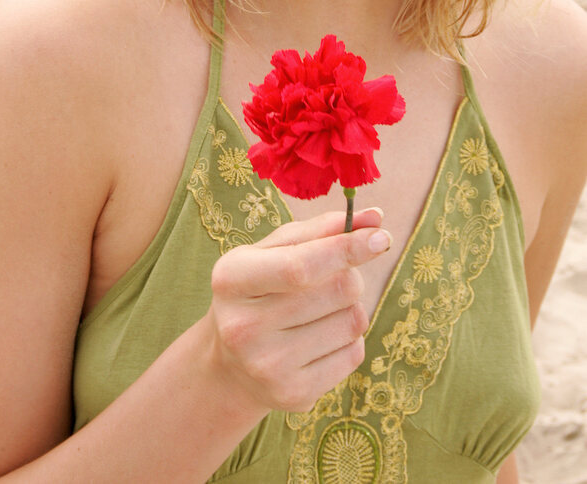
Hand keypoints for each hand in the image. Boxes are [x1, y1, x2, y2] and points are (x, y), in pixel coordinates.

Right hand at [207, 208, 388, 414]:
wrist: (231, 363)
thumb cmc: (260, 289)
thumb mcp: (274, 251)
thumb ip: (321, 230)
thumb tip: (375, 218)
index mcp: (232, 279)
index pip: (300, 266)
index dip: (346, 249)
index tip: (381, 236)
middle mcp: (243, 327)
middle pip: (337, 290)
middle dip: (350, 275)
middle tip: (334, 277)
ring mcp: (267, 366)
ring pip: (351, 321)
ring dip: (351, 308)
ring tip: (322, 310)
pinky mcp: (293, 395)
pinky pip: (354, 355)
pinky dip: (350, 339)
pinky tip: (322, 338)